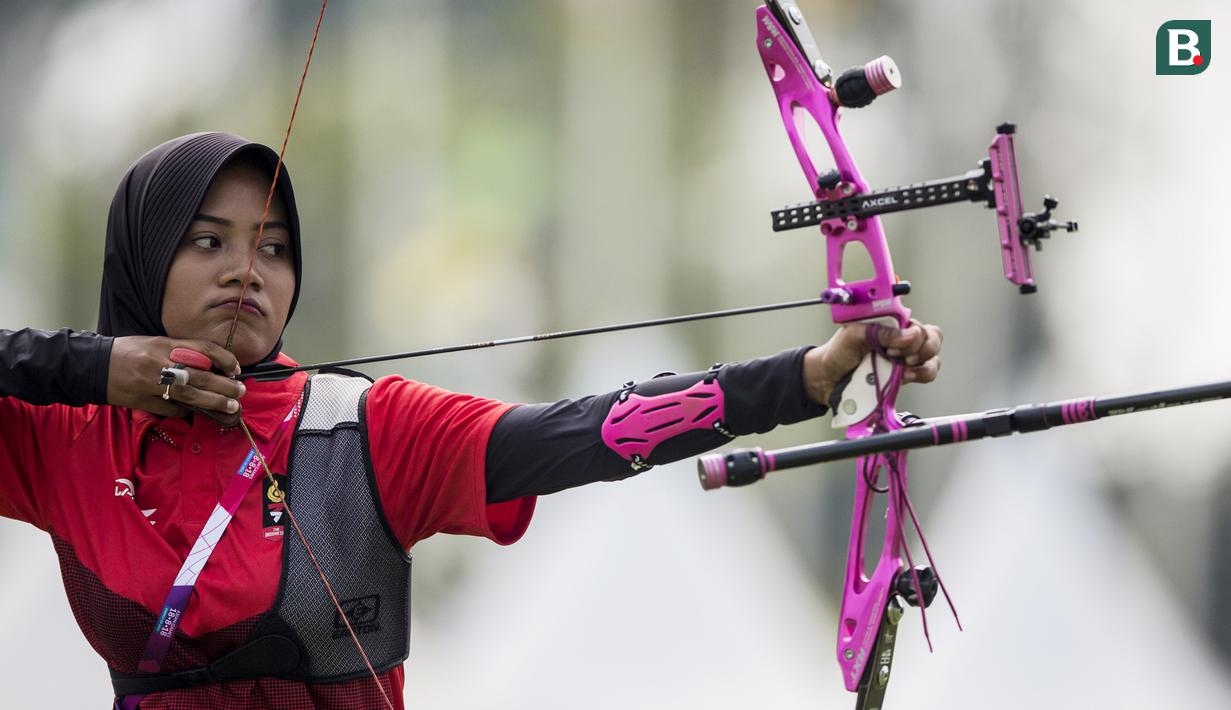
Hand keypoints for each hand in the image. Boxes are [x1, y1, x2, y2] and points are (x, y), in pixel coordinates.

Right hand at [106, 336, 245, 424]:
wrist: (92, 365)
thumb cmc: (128, 352)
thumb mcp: (156, 343)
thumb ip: (182, 352)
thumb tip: (213, 367)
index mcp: (165, 344)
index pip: (203, 349)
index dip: (224, 359)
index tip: (236, 368)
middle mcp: (159, 362)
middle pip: (200, 376)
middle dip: (225, 386)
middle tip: (240, 392)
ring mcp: (150, 383)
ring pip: (190, 395)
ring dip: (214, 402)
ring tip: (231, 406)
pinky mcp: (142, 400)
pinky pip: (171, 408)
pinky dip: (185, 410)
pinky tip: (194, 411)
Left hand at [802, 320, 942, 405]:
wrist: (827, 379)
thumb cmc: (838, 352)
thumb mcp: (854, 335)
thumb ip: (881, 333)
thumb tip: (910, 335)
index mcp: (891, 324)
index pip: (917, 324)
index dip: (913, 334)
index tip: (894, 346)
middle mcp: (901, 339)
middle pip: (932, 337)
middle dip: (923, 348)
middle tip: (901, 358)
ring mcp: (905, 358)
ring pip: (933, 357)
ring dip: (923, 363)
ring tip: (904, 368)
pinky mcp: (904, 376)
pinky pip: (927, 374)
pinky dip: (921, 375)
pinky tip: (906, 376)